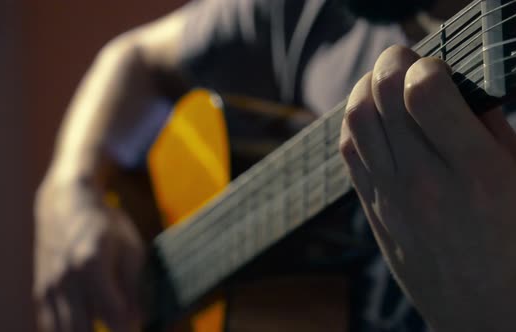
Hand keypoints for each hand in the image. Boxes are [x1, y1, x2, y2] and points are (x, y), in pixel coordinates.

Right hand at [34, 173, 144, 331]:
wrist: (66, 205)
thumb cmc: (106, 227)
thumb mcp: (130, 249)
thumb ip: (134, 288)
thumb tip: (138, 323)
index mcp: (92, 265)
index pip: (114, 316)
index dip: (131, 330)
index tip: (140, 328)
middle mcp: (66, 279)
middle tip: (122, 327)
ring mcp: (49, 288)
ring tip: (103, 323)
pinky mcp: (41, 294)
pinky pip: (52, 326)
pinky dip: (69, 330)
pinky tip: (84, 325)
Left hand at [340, 45, 515, 330]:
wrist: (487, 316)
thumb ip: (493, 132)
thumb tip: (459, 91)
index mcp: (476, 173)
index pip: (424, 94)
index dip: (424, 66)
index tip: (434, 66)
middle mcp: (425, 183)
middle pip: (382, 99)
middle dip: (388, 64)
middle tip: (400, 57)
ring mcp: (391, 199)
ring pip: (355, 123)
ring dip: (362, 89)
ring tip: (380, 80)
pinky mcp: (374, 212)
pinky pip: (348, 154)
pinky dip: (353, 124)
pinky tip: (369, 116)